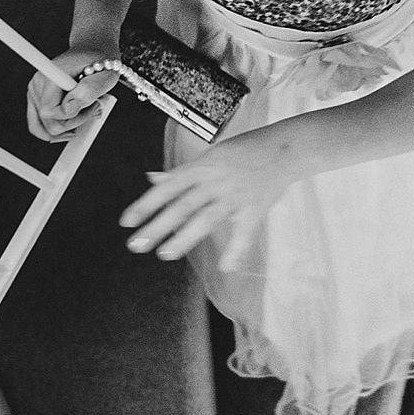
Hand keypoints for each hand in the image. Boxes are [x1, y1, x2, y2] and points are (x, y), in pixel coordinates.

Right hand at [27, 47, 117, 143]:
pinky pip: (39, 124)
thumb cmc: (100, 61)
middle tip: (94, 108)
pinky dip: (58, 127)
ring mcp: (34, 92)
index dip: (73, 117)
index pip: (50, 112)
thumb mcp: (104, 77)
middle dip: (74, 123)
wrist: (92, 49)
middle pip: (48, 123)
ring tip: (86, 112)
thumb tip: (68, 110)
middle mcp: (37, 84)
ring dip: (68, 126)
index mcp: (51, 76)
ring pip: (45, 127)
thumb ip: (87, 93)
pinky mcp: (35, 98)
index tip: (94, 105)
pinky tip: (74, 123)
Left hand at [121, 126, 302, 268]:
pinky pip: (244, 232)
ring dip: (185, 236)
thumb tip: (153, 179)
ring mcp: (235, 196)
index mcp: (202, 167)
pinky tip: (226, 266)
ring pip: (206, 218)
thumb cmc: (247, 150)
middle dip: (158, 225)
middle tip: (138, 244)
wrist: (286, 148)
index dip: (146, 204)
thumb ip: (182, 172)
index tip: (127, 222)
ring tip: (166, 253)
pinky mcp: (255, 208)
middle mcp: (216, 181)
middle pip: (182, 205)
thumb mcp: (211, 155)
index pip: (168, 187)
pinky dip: (236, 250)